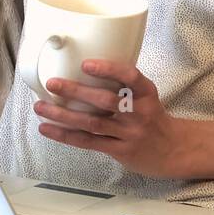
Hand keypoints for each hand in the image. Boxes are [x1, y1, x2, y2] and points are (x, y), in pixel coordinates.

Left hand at [32, 59, 189, 178]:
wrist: (173, 150)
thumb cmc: (151, 116)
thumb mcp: (145, 96)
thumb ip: (122, 84)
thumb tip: (83, 66)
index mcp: (146, 93)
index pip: (130, 76)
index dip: (109, 69)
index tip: (86, 64)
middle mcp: (138, 112)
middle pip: (105, 100)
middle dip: (76, 91)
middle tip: (52, 83)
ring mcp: (129, 133)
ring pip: (92, 123)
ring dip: (63, 115)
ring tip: (40, 107)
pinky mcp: (120, 150)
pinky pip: (89, 142)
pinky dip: (66, 135)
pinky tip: (48, 128)